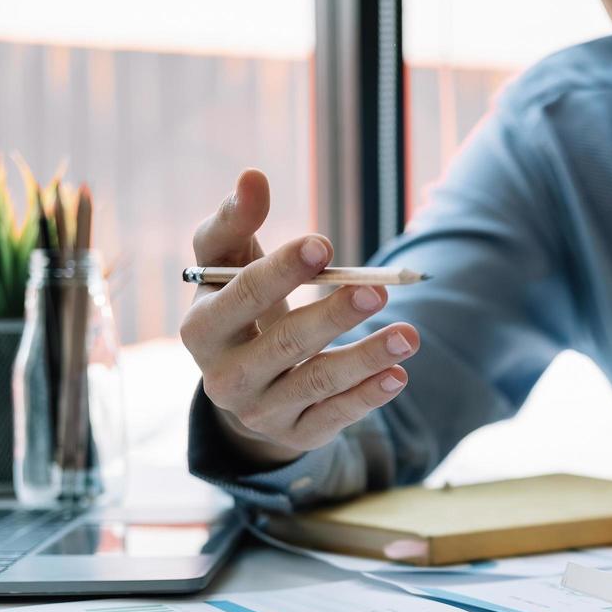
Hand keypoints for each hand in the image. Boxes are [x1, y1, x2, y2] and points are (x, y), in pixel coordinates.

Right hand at [180, 169, 419, 467]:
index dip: (282, 271)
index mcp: (201, 329)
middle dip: (333, 316)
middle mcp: (224, 378)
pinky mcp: (296, 434)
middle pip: (284, 344)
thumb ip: (234, 222)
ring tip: (410, 335)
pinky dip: (369, 397)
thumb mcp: (227, 266)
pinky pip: (335, 416)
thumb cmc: (238, 306)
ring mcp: (261, 411)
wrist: (242, 386)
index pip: (242, 297)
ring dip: (365, 358)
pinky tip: (399, 375)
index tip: (324, 245)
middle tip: (379, 289)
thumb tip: (253, 177)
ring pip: (317, 384)